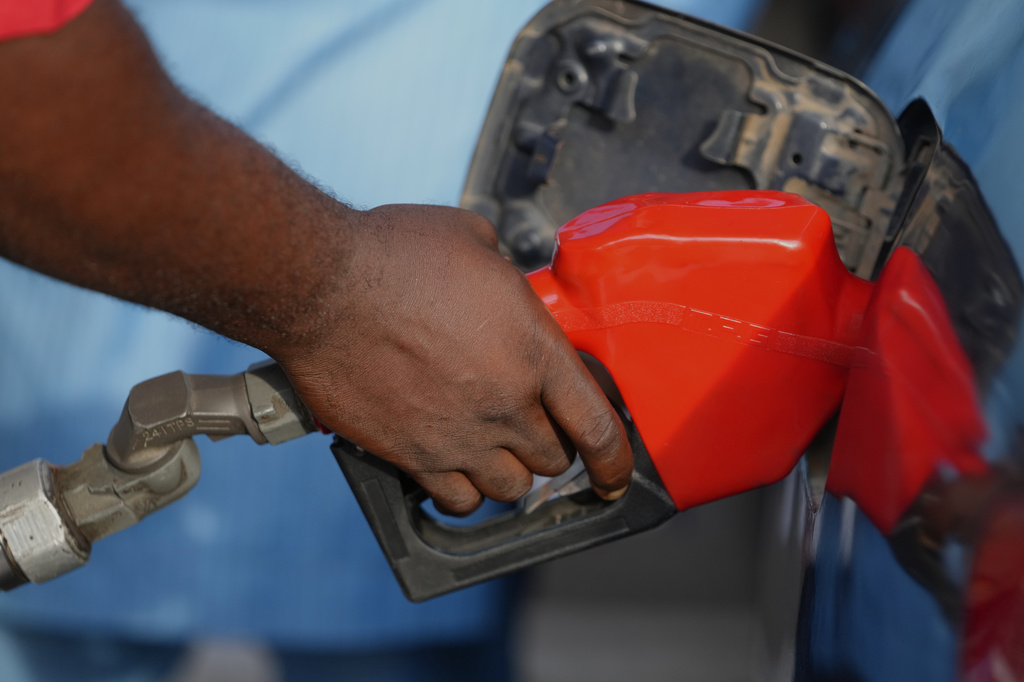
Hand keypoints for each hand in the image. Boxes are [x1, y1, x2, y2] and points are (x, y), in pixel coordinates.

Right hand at [276, 204, 632, 514]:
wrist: (321, 287)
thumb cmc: (394, 254)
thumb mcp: (472, 240)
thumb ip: (505, 273)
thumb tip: (501, 277)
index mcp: (534, 350)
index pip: (597, 425)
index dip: (614, 460)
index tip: (615, 475)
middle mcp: (506, 403)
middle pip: (552, 460)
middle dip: (548, 447)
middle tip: (531, 429)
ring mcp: (459, 436)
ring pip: (511, 489)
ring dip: (509, 472)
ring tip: (493, 450)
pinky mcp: (412, 455)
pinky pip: (458, 501)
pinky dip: (463, 492)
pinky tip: (453, 468)